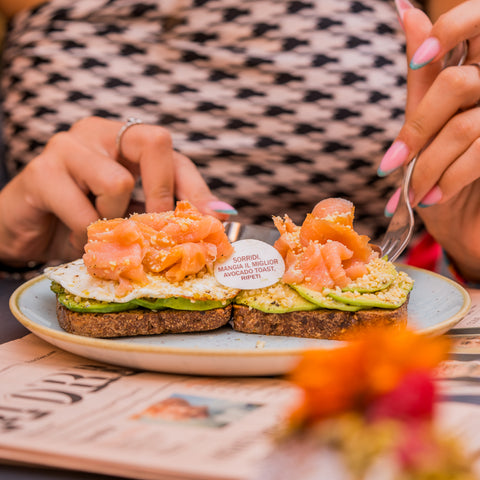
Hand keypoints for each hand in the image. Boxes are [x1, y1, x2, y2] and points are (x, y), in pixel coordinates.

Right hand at [0, 116, 233, 265]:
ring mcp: (69, 146)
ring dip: (114, 221)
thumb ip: (167, 210)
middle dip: (163, 193)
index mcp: (127, 141)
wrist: (27, 227)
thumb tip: (219, 217)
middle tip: (152, 226)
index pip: (176, 158)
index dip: (198, 191)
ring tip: (98, 232)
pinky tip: (76, 237)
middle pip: (155, 140)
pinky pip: (84, 211)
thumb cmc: (85, 217)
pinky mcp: (41, 171)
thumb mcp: (131, 213)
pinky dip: (86, 236)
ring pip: (118, 182)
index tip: (211, 224)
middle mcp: (101, 133)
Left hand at [380, 1, 479, 281]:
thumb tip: (405, 7)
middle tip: (390, 165)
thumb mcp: (429, 119)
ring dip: (427, 166)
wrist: (467, 221)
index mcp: (479, 72)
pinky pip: (477, 153)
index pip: (479, 20)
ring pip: (463, 126)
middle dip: (416, 131)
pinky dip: (447, 179)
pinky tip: (432, 197)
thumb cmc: (444, 168)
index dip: (450, 29)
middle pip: (456, 84)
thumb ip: (424, 72)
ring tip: (413, 193)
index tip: (417, 59)